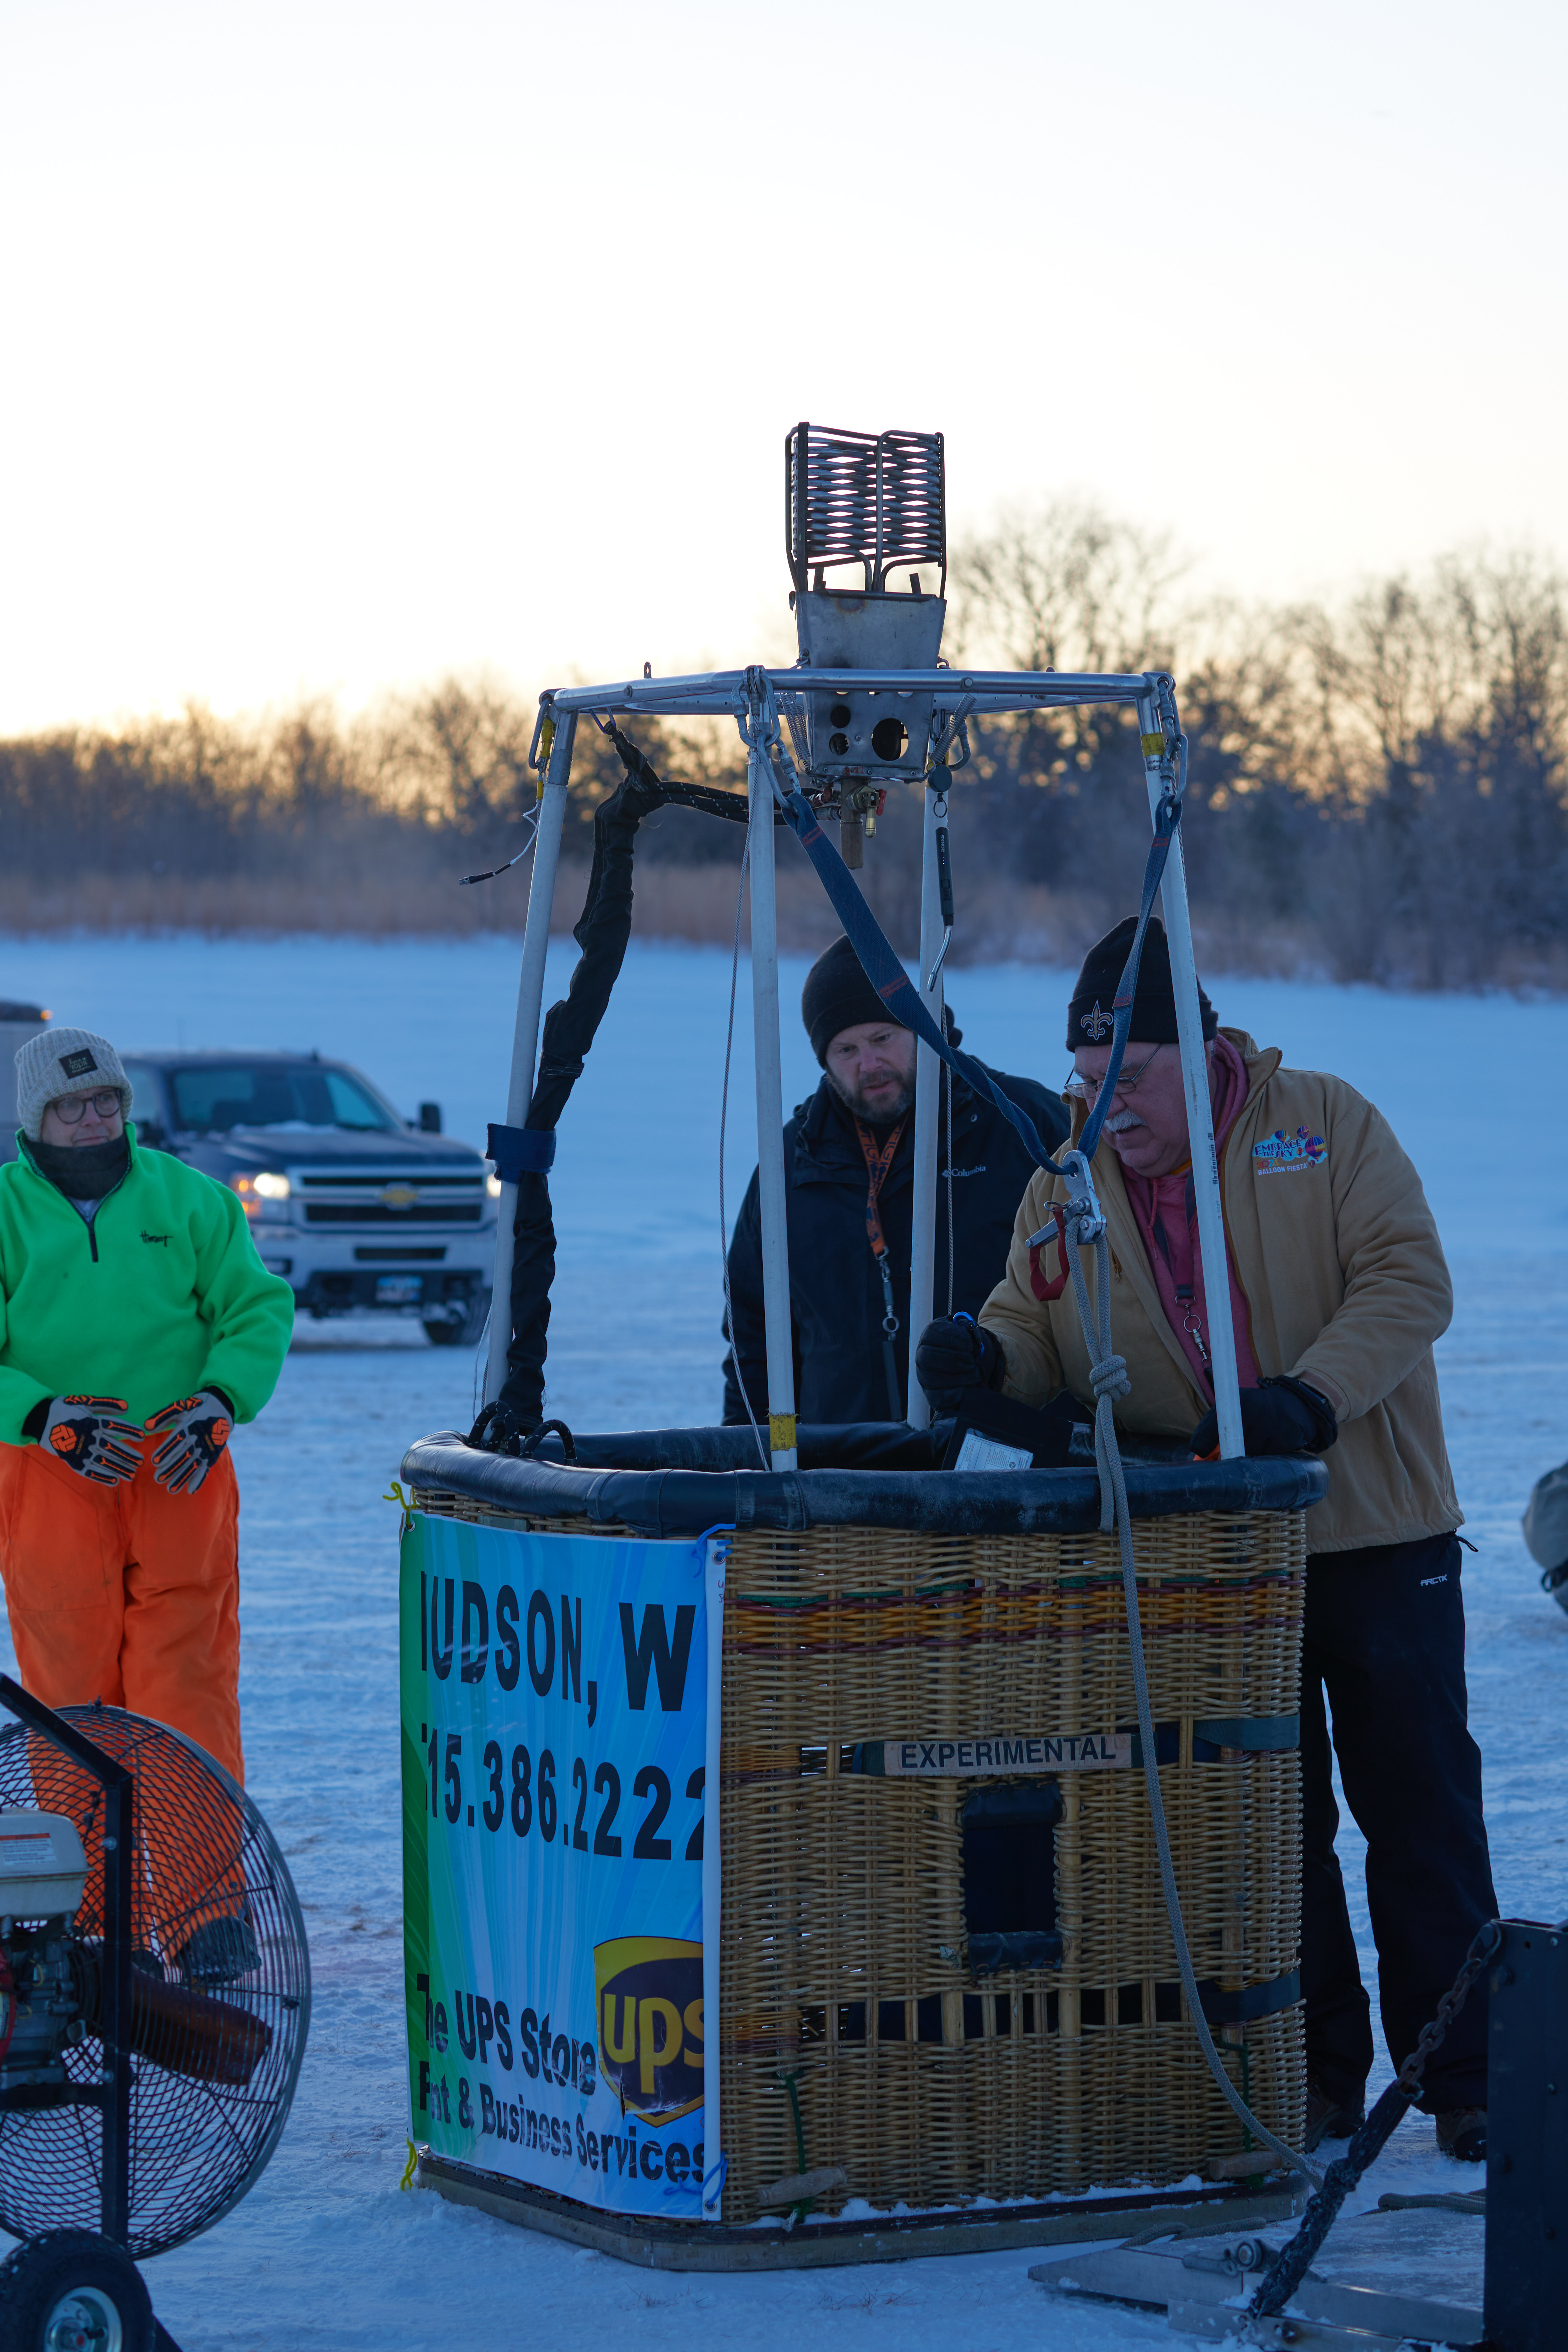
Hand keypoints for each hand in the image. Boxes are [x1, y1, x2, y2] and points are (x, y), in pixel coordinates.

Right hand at [37, 1396, 142, 1485]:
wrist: (41, 1421)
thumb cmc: (67, 1410)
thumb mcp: (85, 1403)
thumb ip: (106, 1404)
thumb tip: (127, 1406)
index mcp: (91, 1422)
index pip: (114, 1426)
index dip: (128, 1431)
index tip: (142, 1436)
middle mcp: (87, 1438)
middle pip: (111, 1447)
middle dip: (127, 1455)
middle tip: (140, 1462)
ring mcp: (80, 1451)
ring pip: (103, 1461)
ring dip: (118, 1468)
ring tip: (132, 1475)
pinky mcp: (73, 1461)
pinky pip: (89, 1471)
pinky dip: (102, 1476)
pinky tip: (114, 1481)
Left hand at [146, 1390, 233, 1492]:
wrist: (222, 1407)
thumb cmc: (196, 1407)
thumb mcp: (179, 1407)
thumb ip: (163, 1417)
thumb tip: (146, 1426)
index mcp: (189, 1426)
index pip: (176, 1441)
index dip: (165, 1451)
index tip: (154, 1462)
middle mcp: (199, 1439)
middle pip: (183, 1456)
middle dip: (170, 1468)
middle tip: (158, 1479)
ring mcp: (207, 1448)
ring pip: (193, 1465)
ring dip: (182, 1478)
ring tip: (170, 1489)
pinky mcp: (212, 1454)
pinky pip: (205, 1469)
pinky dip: (199, 1480)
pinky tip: (190, 1490)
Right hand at [915, 1315, 1004, 1411]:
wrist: (978, 1366)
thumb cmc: (972, 1349)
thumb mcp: (972, 1336)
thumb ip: (970, 1333)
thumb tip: (969, 1338)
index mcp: (931, 1335)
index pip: (932, 1332)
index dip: (951, 1337)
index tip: (969, 1344)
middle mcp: (922, 1354)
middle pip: (927, 1356)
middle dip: (954, 1360)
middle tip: (972, 1362)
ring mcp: (924, 1375)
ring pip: (931, 1377)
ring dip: (958, 1377)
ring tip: (974, 1375)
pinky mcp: (931, 1394)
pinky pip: (937, 1397)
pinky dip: (954, 1394)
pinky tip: (967, 1388)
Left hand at [1191, 1377, 1338, 1459]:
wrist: (1294, 1405)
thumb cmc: (1256, 1410)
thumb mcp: (1235, 1407)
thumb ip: (1215, 1426)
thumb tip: (1199, 1453)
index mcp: (1237, 1402)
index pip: (1213, 1425)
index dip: (1203, 1441)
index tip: (1199, 1453)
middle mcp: (1254, 1413)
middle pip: (1232, 1447)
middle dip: (1230, 1452)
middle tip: (1234, 1449)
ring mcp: (1272, 1427)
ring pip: (1250, 1455)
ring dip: (1250, 1454)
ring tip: (1258, 1439)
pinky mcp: (1286, 1441)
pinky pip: (1268, 1459)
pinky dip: (1266, 1456)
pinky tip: (1271, 1443)